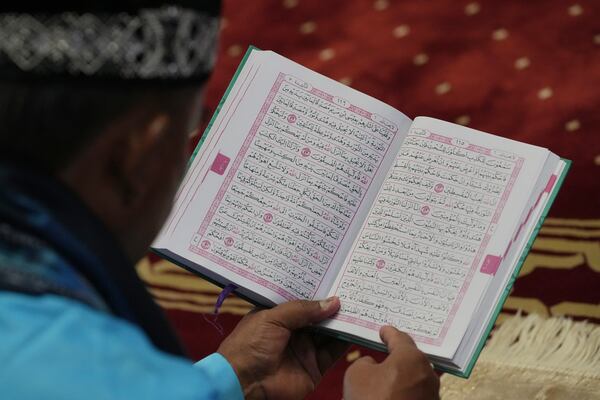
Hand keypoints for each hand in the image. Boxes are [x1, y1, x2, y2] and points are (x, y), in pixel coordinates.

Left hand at [217, 297, 347, 399]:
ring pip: (329, 332)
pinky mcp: (315, 367)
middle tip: (352, 289)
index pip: (302, 300)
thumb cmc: (249, 345)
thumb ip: (303, 309)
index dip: (317, 291)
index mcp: (279, 316)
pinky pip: (334, 351)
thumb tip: (333, 301)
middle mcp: (293, 331)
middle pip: (319, 316)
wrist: (244, 383)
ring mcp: (305, 349)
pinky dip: (346, 341)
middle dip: (333, 305)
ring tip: (358, 305)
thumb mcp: (273, 317)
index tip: (335, 278)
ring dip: (343, 321)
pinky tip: (356, 327)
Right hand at [343, 326, 439, 399]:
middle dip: (399, 355)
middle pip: (412, 358)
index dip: (389, 333)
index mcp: (411, 358)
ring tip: (388, 376)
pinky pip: (417, 393)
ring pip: (416, 377)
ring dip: (403, 375)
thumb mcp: (356, 374)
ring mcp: (432, 395)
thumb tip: (373, 365)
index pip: (400, 339)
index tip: (384, 331)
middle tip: (388, 349)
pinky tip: (394, 394)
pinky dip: (406, 391)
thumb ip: (365, 362)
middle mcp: (427, 374)